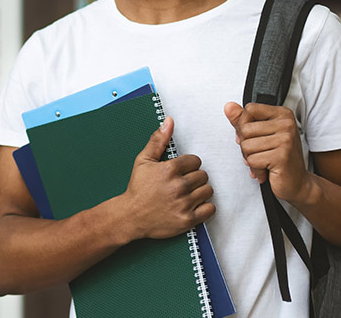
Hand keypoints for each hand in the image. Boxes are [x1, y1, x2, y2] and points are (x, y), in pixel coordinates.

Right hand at [123, 117, 214, 239]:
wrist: (130, 216)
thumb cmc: (137, 188)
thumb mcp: (143, 161)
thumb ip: (158, 140)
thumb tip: (169, 121)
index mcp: (170, 169)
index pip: (195, 161)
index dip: (188, 165)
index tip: (180, 172)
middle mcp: (178, 186)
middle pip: (203, 175)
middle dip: (194, 178)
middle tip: (183, 183)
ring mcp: (184, 204)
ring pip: (208, 191)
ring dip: (200, 191)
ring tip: (188, 194)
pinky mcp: (188, 219)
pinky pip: (210, 209)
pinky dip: (205, 207)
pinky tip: (193, 205)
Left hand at [224, 102, 312, 203]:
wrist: (297, 182)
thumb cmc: (279, 158)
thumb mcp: (260, 135)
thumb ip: (243, 120)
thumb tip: (228, 106)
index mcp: (282, 114)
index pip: (249, 109)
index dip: (244, 125)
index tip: (252, 137)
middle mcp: (287, 124)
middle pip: (245, 129)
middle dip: (246, 146)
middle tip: (260, 154)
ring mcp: (286, 140)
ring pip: (246, 146)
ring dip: (250, 159)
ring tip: (264, 162)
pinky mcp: (282, 156)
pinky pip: (252, 160)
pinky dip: (256, 169)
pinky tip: (267, 171)